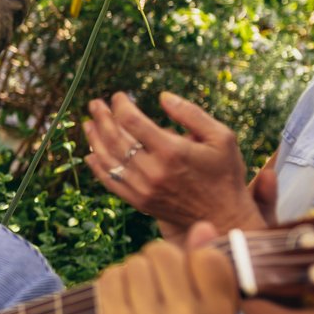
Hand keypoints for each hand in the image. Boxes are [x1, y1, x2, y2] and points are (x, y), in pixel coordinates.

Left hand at [83, 92, 259, 239]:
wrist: (223, 217)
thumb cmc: (225, 173)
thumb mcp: (221, 137)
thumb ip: (191, 114)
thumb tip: (162, 96)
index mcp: (172, 151)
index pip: (132, 121)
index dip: (121, 106)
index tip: (118, 96)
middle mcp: (153, 170)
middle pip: (115, 138)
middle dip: (102, 118)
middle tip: (95, 104)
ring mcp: (143, 188)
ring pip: (108, 160)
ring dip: (94, 139)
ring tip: (88, 124)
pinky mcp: (139, 202)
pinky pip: (111, 182)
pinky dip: (98, 166)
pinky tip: (91, 154)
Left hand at [87, 223, 237, 313]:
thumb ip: (209, 272)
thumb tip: (204, 226)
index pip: (209, 256)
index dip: (191, 261)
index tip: (185, 284)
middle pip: (163, 252)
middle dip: (155, 265)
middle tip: (155, 297)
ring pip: (134, 263)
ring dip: (131, 276)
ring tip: (137, 305)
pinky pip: (111, 277)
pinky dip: (110, 286)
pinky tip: (118, 309)